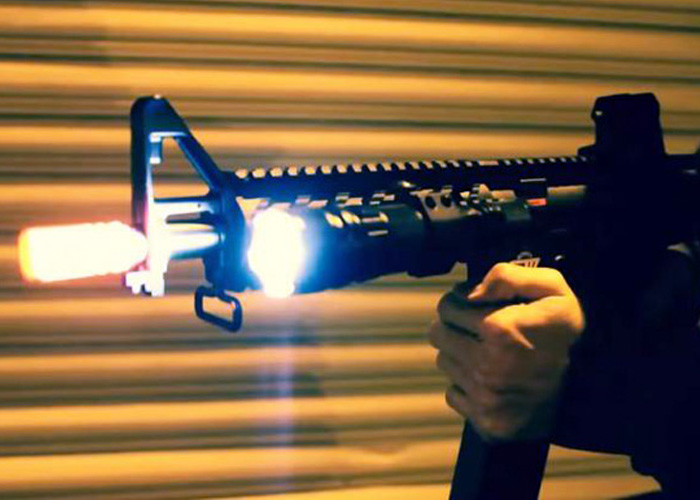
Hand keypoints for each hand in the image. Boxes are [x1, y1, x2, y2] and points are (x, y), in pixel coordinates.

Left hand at [428, 263, 584, 439]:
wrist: (592, 388)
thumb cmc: (566, 334)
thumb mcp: (553, 290)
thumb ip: (508, 277)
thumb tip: (469, 290)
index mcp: (499, 329)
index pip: (447, 307)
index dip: (457, 301)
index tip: (471, 305)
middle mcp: (487, 365)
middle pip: (439, 334)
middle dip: (453, 326)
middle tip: (473, 327)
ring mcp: (485, 397)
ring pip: (444, 363)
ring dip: (458, 354)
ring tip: (486, 352)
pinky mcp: (485, 420)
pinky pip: (454, 394)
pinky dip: (466, 385)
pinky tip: (490, 378)